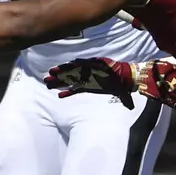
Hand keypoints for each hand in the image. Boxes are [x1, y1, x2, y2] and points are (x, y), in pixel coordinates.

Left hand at [45, 57, 175, 110]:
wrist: (130, 75)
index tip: (57, 94)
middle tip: (45, 81)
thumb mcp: (119, 93)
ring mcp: (91, 72)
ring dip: (61, 74)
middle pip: (70, 78)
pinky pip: (84, 70)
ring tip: (49, 75)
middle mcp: (89, 77)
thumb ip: (122, 101)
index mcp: (92, 84)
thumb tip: (130, 107)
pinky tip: (65, 78)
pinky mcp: (95, 67)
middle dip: (58, 79)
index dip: (66, 90)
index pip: (76, 87)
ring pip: (72, 72)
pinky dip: (75, 73)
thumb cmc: (122, 84)